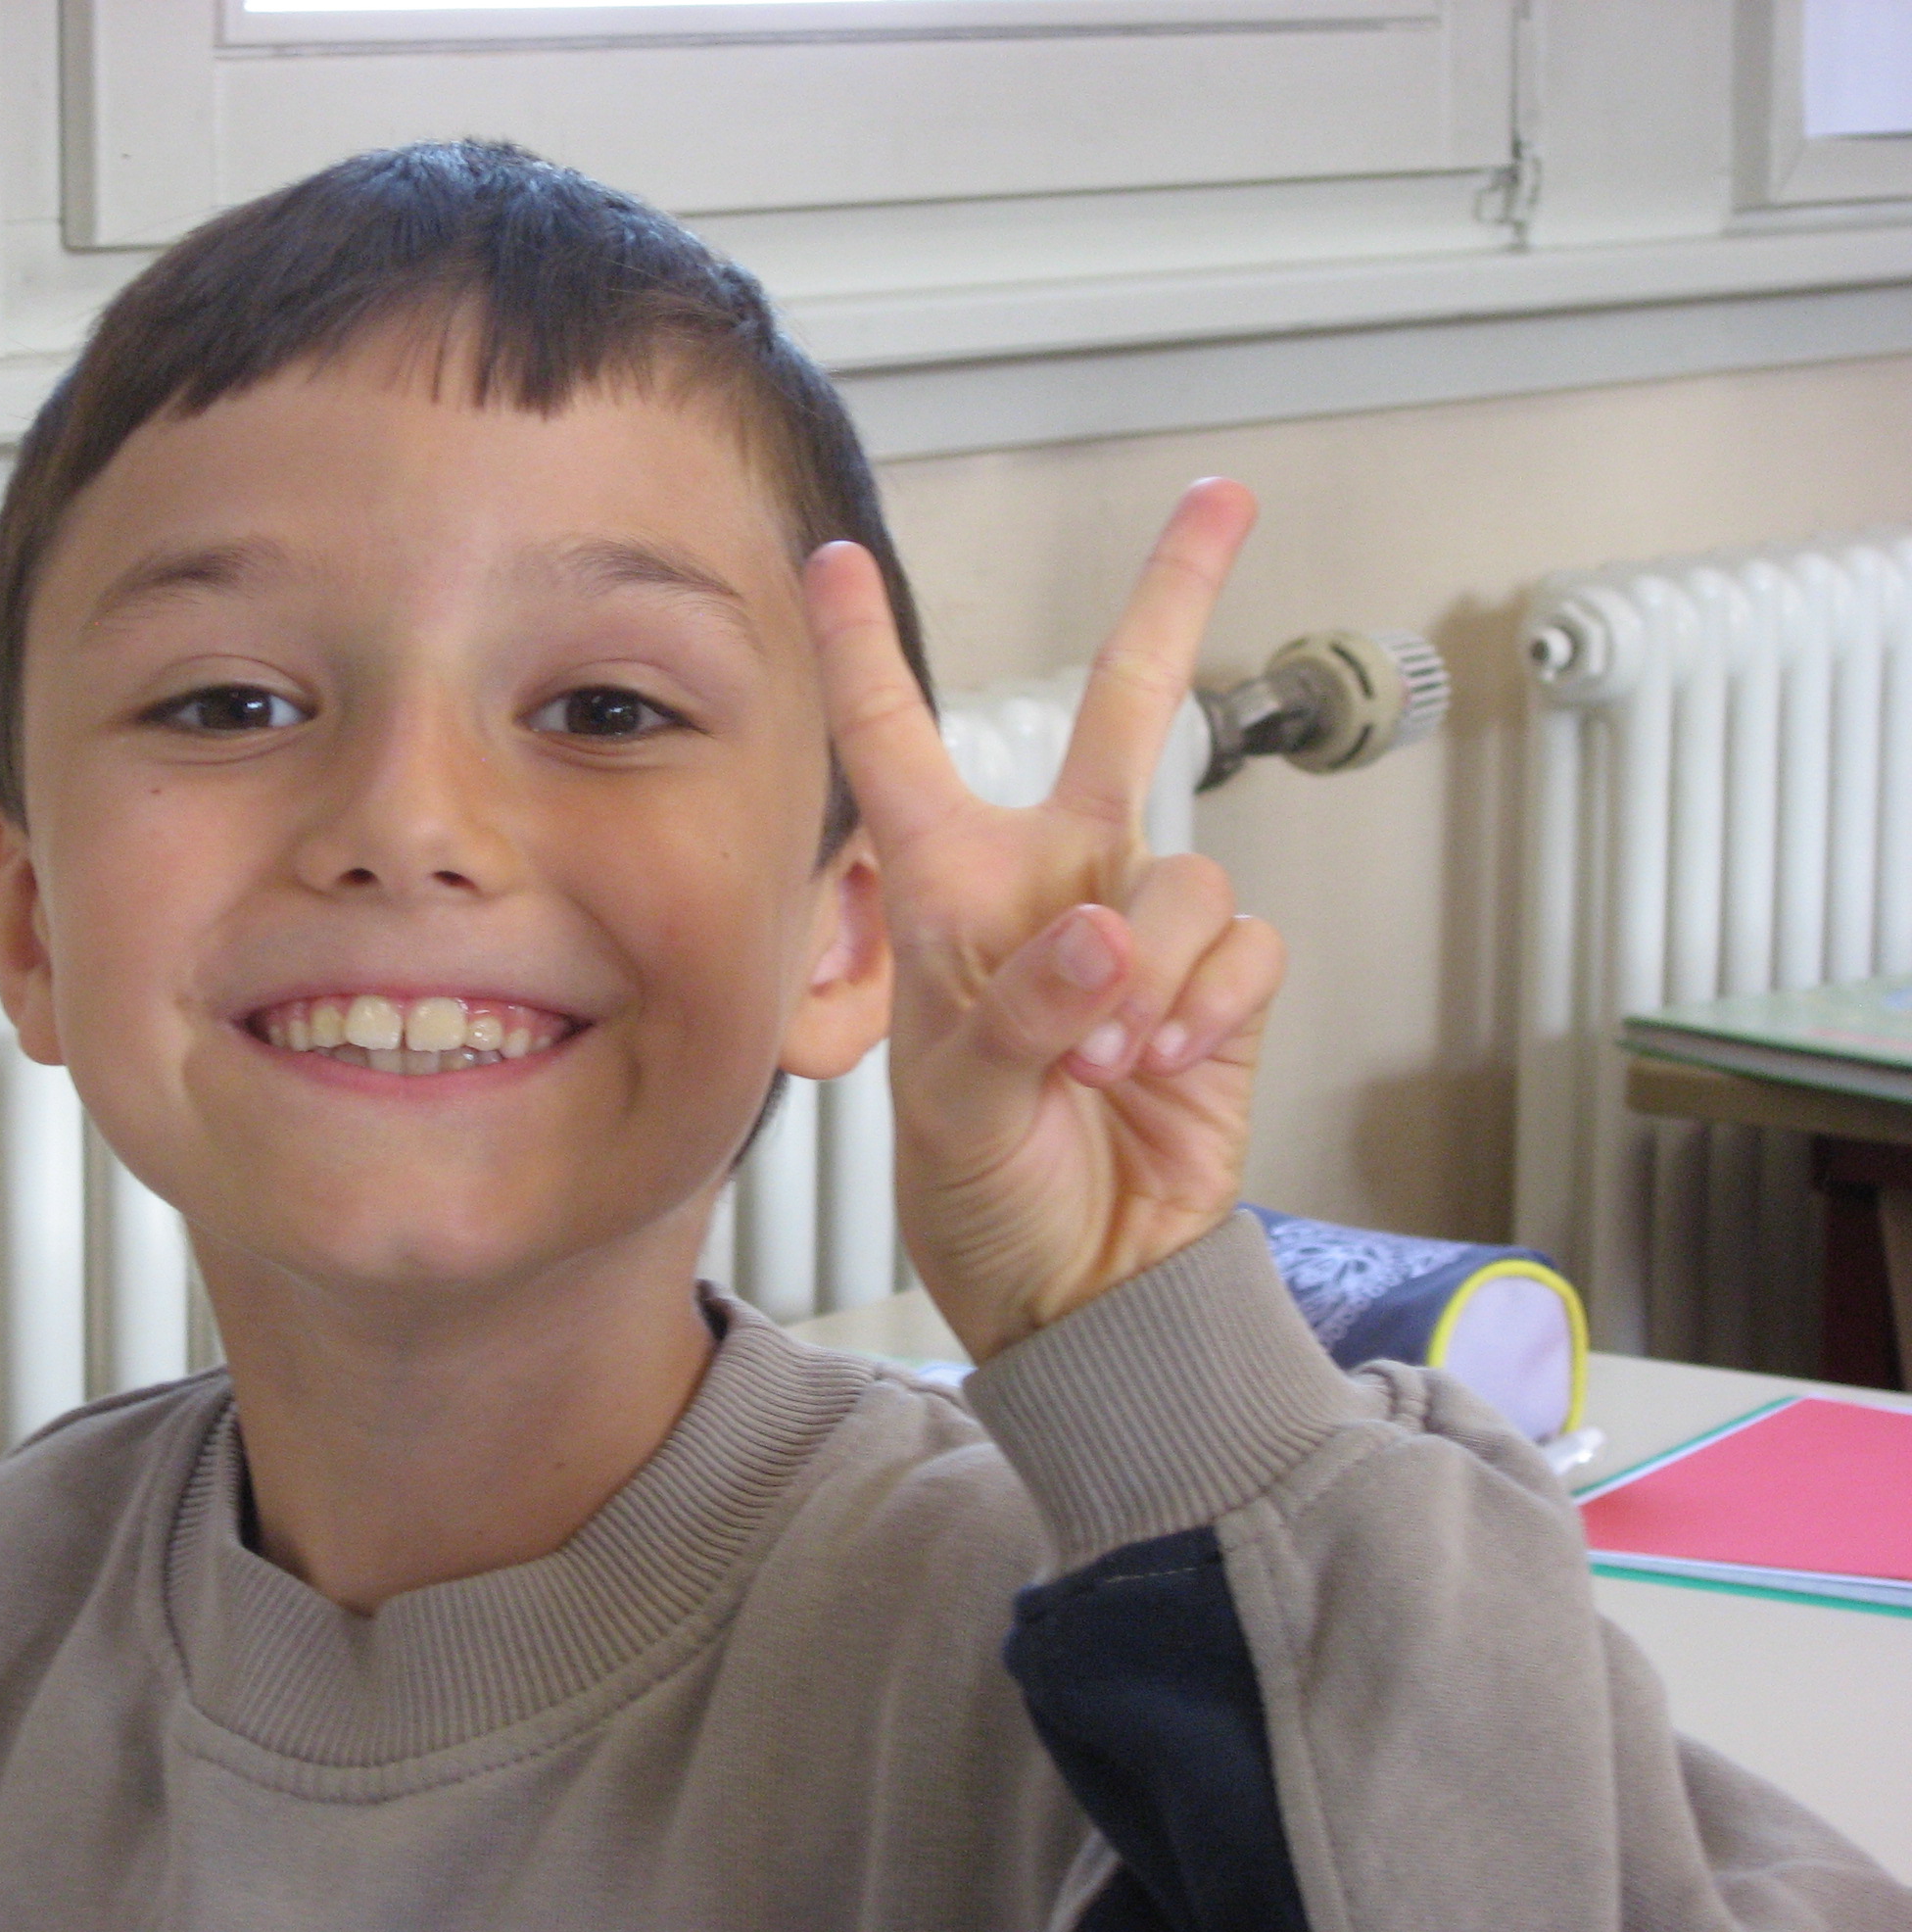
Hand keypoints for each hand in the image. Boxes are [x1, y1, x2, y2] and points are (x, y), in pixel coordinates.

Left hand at [808, 479, 1284, 1363]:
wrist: (1084, 1287)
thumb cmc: (983, 1194)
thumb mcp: (959, 1110)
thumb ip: (1022, 1014)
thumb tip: (1105, 932)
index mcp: (946, 895)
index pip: (897, 749)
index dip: (864, 651)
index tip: (831, 557)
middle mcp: (1051, 887)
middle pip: (1123, 713)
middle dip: (1174, 602)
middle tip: (1224, 499)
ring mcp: (1142, 932)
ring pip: (1188, 867)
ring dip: (1156, 967)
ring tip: (1105, 1060)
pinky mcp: (1220, 987)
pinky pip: (1246, 944)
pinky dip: (1210, 1007)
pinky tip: (1164, 1064)